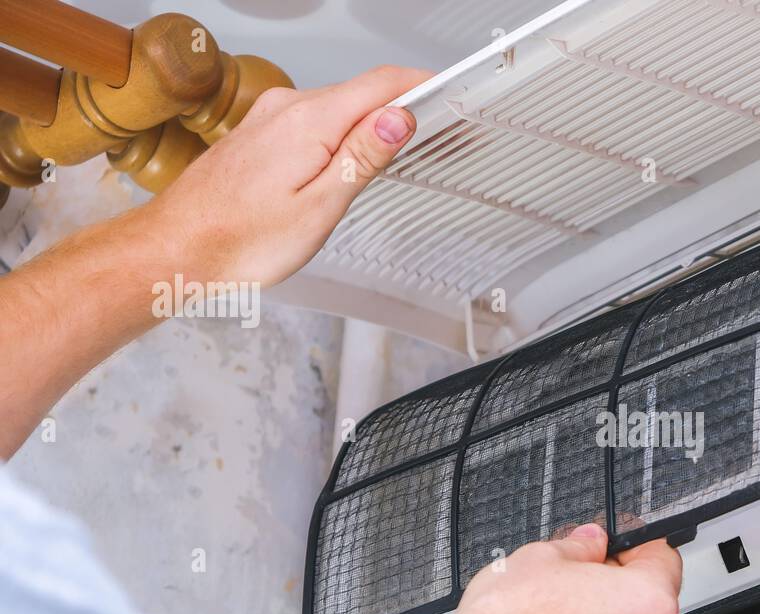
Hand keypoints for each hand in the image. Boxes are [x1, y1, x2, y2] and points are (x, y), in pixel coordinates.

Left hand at [148, 65, 432, 286]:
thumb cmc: (240, 239)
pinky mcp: (260, 134)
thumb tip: (398, 118)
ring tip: (403, 149)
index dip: (421, 86)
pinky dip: (342, 134)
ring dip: (371, 124)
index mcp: (309, 121)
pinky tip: (351, 159)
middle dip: (402, 109)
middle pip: (361, 94)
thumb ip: (361, 157)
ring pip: (337, 109)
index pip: (381, 84)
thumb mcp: (319, 207)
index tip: (449, 95)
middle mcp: (287, 108)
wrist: (176, 249)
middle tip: (440, 134)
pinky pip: (314, 122)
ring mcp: (269, 118)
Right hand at [430, 524, 682, 613]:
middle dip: (611, 585)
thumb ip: (576, 546)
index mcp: (649, 602)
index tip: (611, 539)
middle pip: (643, 603)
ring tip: (550, 612)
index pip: (662, 557)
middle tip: (573, 573)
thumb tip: (587, 541)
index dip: (633, 542)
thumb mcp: (540, 559)